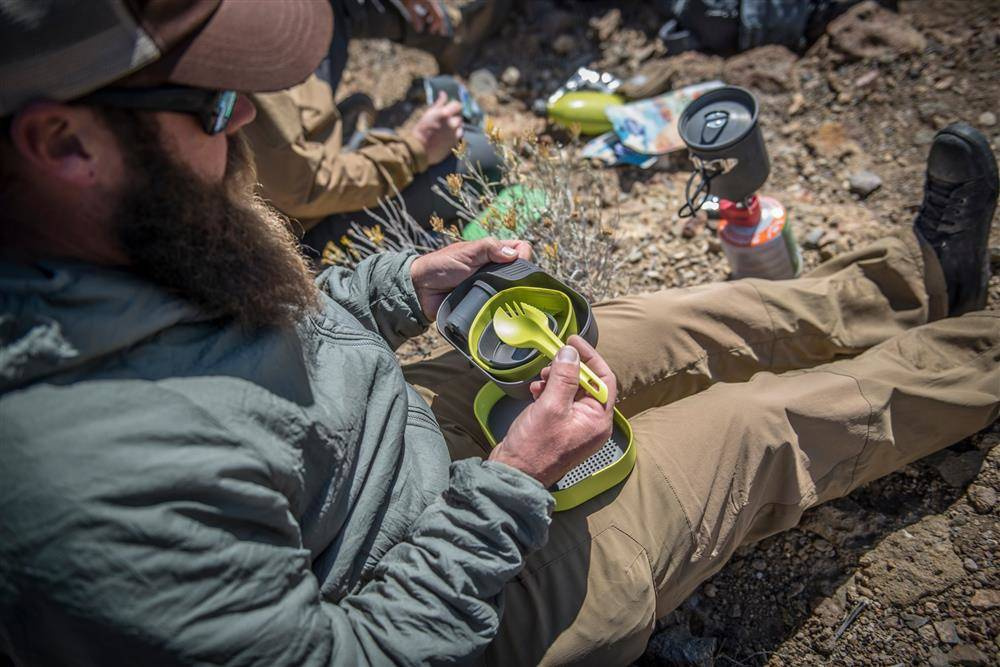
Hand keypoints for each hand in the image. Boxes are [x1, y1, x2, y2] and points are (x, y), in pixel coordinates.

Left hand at [401, 0, 446, 34]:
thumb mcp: (408, 5)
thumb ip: (415, 18)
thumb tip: (419, 30)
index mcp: (430, 2)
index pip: (439, 17)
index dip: (436, 26)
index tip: (430, 32)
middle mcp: (435, 0)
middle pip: (441, 12)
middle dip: (439, 22)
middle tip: (438, 32)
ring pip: (438, 8)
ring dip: (434, 15)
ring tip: (427, 21)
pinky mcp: (430, 0)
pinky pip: (435, 4)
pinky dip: (431, 9)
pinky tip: (426, 13)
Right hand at [410, 92, 463, 165]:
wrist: (419, 148)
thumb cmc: (422, 129)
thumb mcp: (429, 113)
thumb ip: (439, 103)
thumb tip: (443, 93)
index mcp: (445, 114)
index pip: (458, 105)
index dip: (454, 106)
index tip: (450, 108)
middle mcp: (452, 123)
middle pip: (459, 116)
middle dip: (454, 117)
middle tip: (445, 120)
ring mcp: (454, 134)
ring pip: (460, 126)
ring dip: (455, 126)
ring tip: (445, 129)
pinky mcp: (454, 143)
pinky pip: (458, 135)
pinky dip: (455, 134)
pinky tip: (446, 136)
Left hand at [410, 238, 531, 319]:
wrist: (421, 292)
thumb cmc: (440, 266)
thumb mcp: (466, 253)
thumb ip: (489, 249)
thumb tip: (514, 254)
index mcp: (493, 253)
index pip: (520, 248)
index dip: (523, 254)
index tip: (518, 263)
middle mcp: (495, 271)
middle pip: (521, 273)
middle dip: (520, 279)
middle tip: (513, 286)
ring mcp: (491, 289)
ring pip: (513, 293)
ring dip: (512, 296)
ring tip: (509, 301)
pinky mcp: (485, 306)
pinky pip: (500, 309)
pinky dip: (502, 310)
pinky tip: (504, 313)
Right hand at [489, 336, 616, 486]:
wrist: (514, 472)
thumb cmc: (535, 448)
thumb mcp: (551, 406)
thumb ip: (564, 376)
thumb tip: (571, 353)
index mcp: (597, 420)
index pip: (603, 379)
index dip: (589, 357)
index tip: (573, 342)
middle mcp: (590, 423)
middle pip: (587, 384)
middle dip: (568, 369)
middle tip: (551, 362)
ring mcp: (575, 426)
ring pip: (571, 391)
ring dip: (555, 379)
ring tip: (540, 380)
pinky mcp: (560, 427)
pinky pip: (560, 401)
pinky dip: (548, 391)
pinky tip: (536, 391)